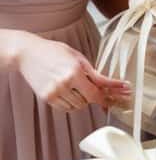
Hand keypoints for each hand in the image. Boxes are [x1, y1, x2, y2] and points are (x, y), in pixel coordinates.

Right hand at [15, 32, 131, 112]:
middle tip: (99, 89)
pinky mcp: (47, 98)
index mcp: (74, 71)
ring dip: (84, 99)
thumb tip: (107, 84)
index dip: (112, 95)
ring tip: (77, 86)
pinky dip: (72, 103)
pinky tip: (69, 92)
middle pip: (89, 100)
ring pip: (79, 106)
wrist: (27, 54)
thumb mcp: (77, 57)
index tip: (124, 94)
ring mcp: (54, 93)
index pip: (97, 90)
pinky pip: (67, 108)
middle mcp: (64, 84)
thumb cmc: (53, 52)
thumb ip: (92, 72)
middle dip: (96, 95)